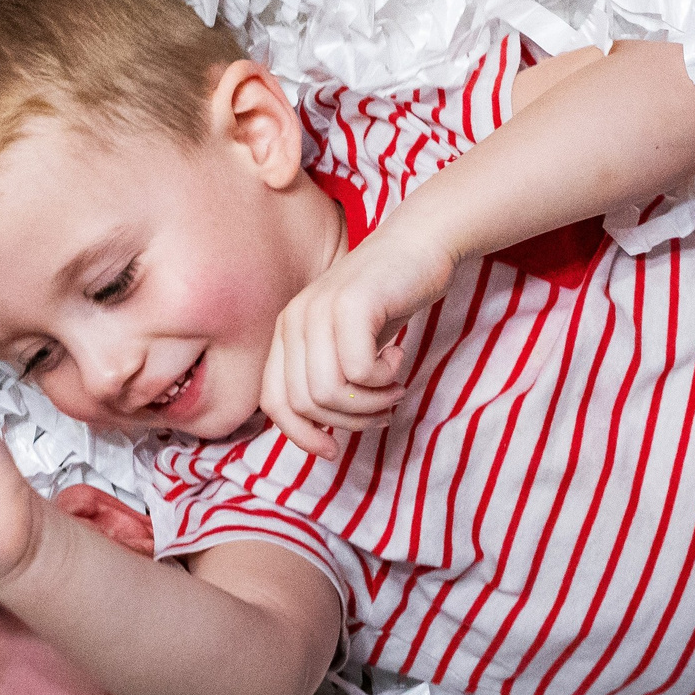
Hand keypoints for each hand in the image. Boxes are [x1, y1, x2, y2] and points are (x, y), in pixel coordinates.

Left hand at [261, 225, 457, 457]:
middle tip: (385, 406)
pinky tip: (399, 356)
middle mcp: (294, 320)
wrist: (420, 244)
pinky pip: (358, 371)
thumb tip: (318, 435)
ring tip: (395, 384)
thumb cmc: (388, 298)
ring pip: (328, 392)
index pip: (274, 402)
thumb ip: (326, 377)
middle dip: (350, 419)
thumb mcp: (348, 343)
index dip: (300, 435)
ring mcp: (319, 309)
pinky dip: (385, 377)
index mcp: (287, 332)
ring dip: (371, 401)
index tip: (334, 449)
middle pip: (305, 404)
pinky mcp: (351, 305)